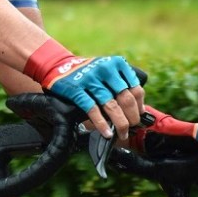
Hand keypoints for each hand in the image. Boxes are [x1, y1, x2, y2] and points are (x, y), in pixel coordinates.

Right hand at [23, 39, 143, 139]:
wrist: (57, 66)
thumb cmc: (87, 72)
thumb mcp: (106, 69)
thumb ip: (120, 83)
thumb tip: (137, 110)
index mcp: (116, 63)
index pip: (136, 88)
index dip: (140, 106)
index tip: (140, 117)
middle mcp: (104, 69)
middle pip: (126, 99)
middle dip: (132, 117)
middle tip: (131, 127)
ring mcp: (89, 79)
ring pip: (111, 106)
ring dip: (120, 123)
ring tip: (122, 133)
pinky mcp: (76, 89)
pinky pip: (92, 109)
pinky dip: (101, 123)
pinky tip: (106, 132)